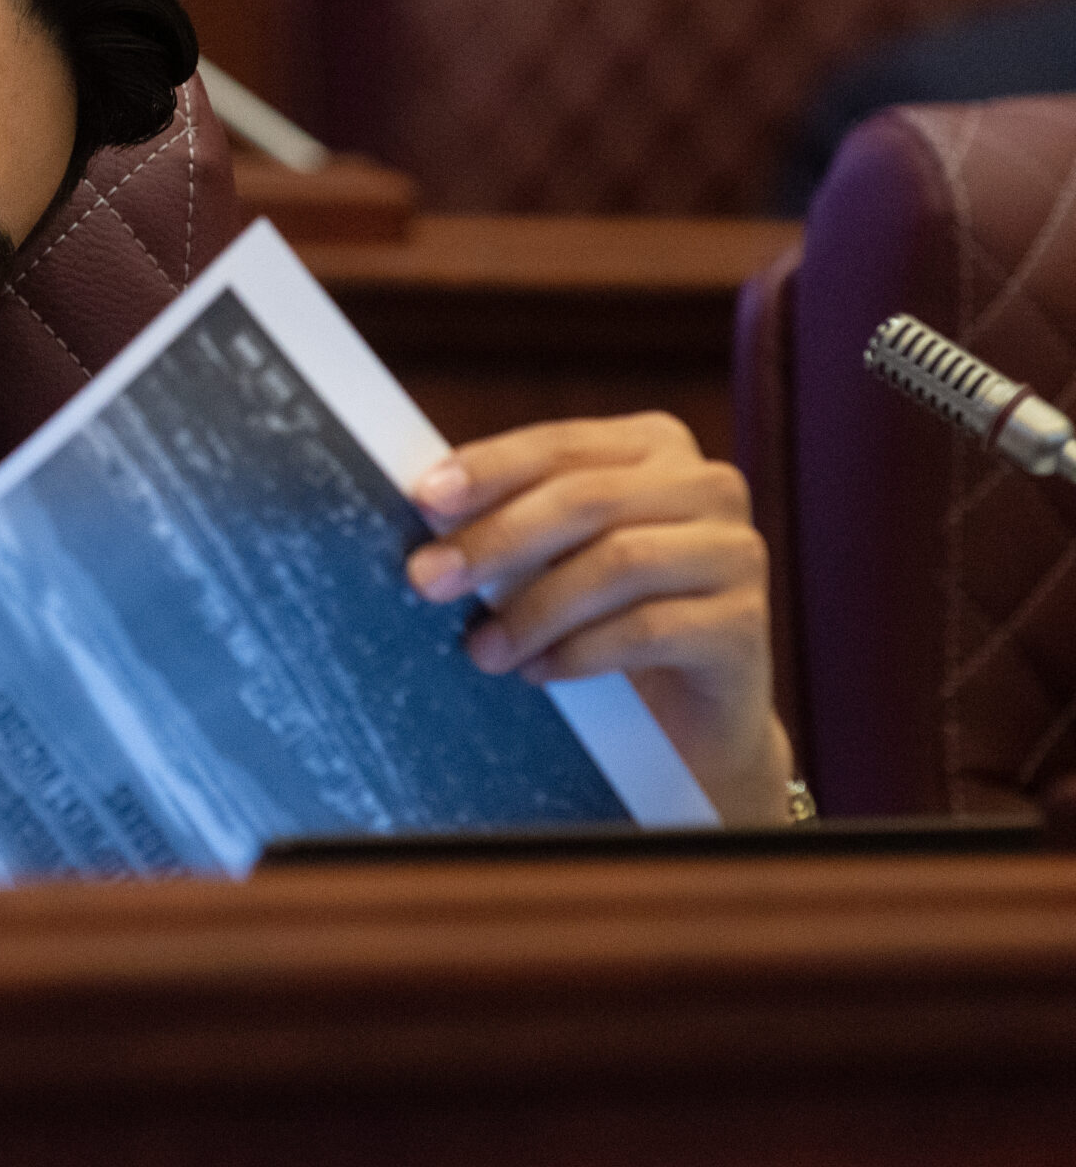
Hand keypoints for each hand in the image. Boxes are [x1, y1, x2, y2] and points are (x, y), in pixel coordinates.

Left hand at [403, 412, 794, 825]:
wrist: (685, 721)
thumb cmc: (598, 618)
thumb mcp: (548, 557)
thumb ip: (504, 519)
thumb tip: (419, 508)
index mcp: (653, 446)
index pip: (558, 444)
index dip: (488, 468)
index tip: (422, 500)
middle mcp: (707, 485)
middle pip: (586, 500)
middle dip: (496, 540)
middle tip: (427, 580)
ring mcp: (737, 551)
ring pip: (618, 562)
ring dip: (533, 609)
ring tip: (480, 649)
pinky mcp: (747, 623)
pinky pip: (649, 628)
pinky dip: (580, 651)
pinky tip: (537, 673)